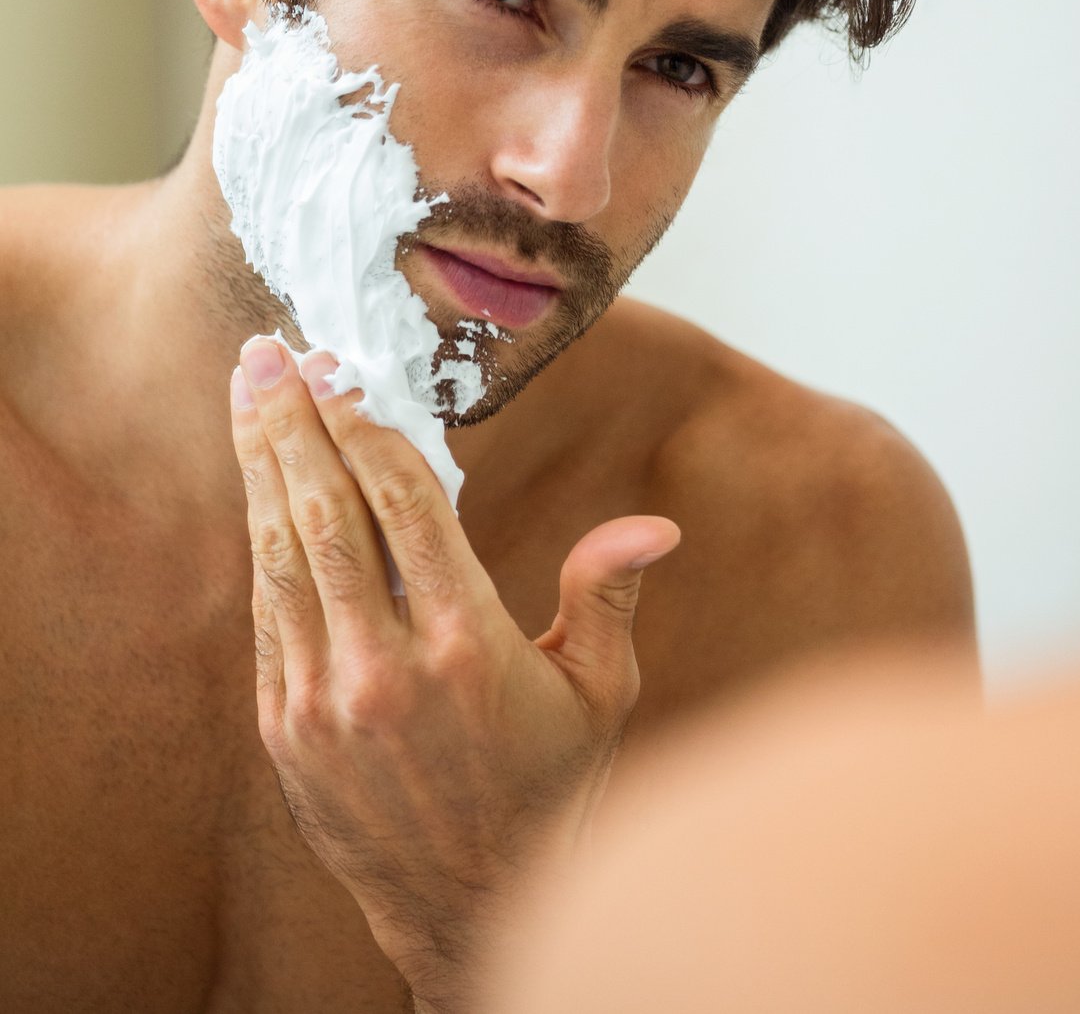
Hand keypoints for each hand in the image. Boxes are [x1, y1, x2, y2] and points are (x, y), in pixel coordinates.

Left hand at [229, 336, 680, 1012]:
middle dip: (295, 420)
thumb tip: (655, 526)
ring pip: (282, 553)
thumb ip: (608, 596)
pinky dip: (261, 539)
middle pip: (328, 512)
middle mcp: (387, 666)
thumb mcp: (600, 693)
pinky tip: (258, 487)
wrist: (468, 907)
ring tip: (248, 393)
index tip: (343, 365)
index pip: (403, 502)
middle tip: (269, 349)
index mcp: (468, 644)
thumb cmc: (547, 788)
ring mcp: (326, 699)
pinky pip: (269, 611)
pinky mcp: (286, 729)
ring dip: (261, 465)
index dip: (367, 424)